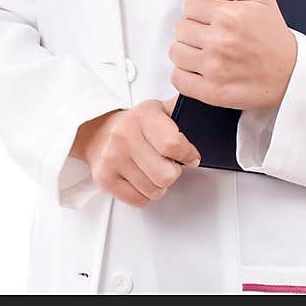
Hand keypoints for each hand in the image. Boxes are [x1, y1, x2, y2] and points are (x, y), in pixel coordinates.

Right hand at [69, 98, 199, 207]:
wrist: (99, 133)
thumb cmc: (136, 125)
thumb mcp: (160, 109)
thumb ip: (182, 109)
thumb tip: (206, 104)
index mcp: (143, 116)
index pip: (173, 145)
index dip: (188, 154)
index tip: (190, 156)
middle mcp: (125, 136)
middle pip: (167, 175)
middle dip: (173, 171)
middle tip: (168, 163)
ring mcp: (113, 158)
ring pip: (155, 190)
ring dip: (158, 184)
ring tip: (152, 169)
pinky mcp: (105, 178)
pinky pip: (139, 200)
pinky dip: (144, 194)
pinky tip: (139, 177)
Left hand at [169, 0, 297, 110]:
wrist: (291, 74)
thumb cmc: (274, 37)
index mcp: (229, 16)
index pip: (189, 6)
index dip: (200, 10)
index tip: (211, 18)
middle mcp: (220, 42)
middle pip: (180, 28)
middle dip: (193, 30)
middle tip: (211, 35)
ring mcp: (214, 68)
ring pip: (175, 52)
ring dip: (187, 51)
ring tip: (205, 52)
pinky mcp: (211, 91)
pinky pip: (178, 78)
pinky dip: (184, 74)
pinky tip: (199, 69)